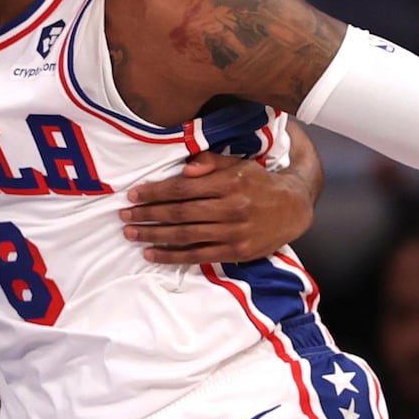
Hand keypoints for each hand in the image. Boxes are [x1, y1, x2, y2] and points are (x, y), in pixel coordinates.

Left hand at [120, 152, 316, 263]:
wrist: (294, 209)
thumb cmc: (259, 183)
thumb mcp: (238, 164)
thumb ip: (211, 162)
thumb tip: (186, 169)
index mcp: (229, 183)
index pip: (183, 188)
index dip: (156, 192)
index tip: (134, 195)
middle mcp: (231, 208)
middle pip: (180, 212)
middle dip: (149, 215)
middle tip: (124, 217)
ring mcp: (233, 232)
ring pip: (186, 235)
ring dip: (155, 236)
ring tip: (132, 234)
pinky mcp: (236, 252)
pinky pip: (198, 255)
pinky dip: (173, 256)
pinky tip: (152, 253)